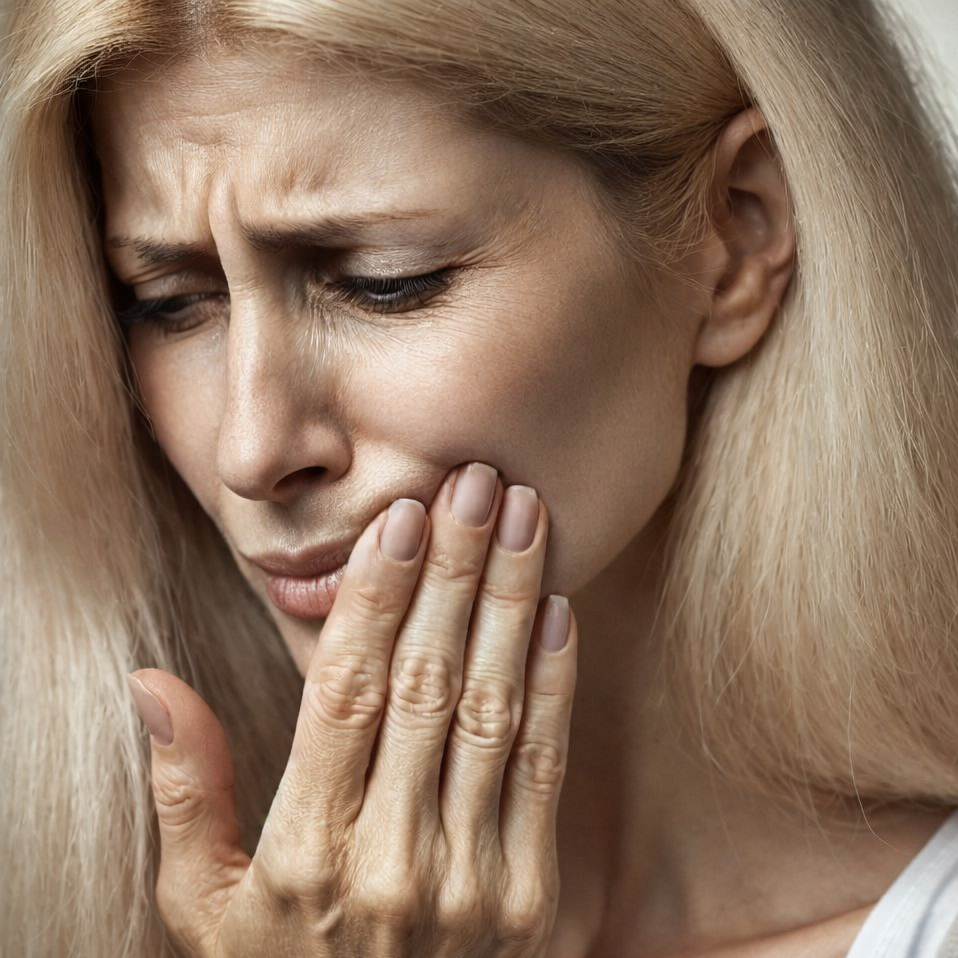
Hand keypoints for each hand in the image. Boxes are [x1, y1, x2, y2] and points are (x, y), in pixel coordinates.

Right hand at [128, 464, 577, 956]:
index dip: (378, 596)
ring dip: (511, 601)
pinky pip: (543, 766)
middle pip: (429, 679)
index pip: (346, 690)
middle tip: (477, 483)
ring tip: (525, 517)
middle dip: (456, 569)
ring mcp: (470, 873)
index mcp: (306, 846)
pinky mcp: (526, 891)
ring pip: (493, 708)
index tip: (402, 519)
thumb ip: (186, 789)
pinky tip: (555, 610)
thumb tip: (149, 683)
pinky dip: (553, 683)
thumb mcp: (203, 902)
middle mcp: (392, 851)